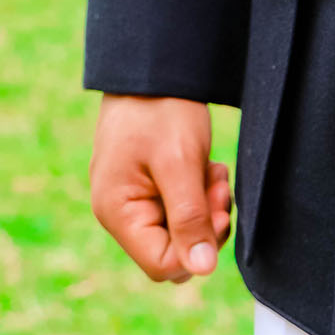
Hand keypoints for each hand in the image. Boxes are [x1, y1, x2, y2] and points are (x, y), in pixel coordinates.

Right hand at [89, 94, 232, 284]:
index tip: (218, 211)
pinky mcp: (145, 183)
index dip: (196, 248)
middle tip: (217, 186)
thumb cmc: (160, 109)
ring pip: (178, 230)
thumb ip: (189, 218)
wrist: (152, 64)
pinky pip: (177, 208)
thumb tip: (202, 270)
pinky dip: (197, 194)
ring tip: (213, 172)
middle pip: (171, 250)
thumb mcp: (180, 163)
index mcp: (117, 211)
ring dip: (204, 207)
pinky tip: (206, 167)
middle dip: (203, 226)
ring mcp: (130, 197)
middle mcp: (118, 211)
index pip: (162, 264)